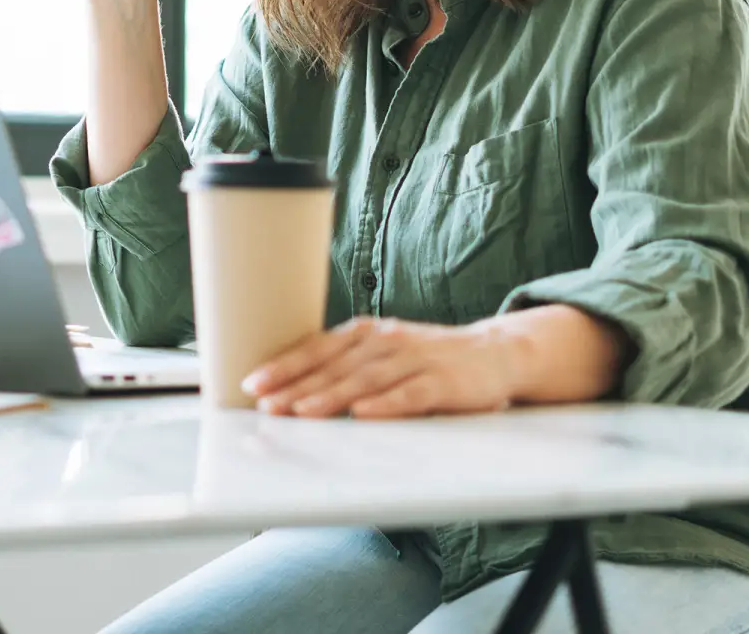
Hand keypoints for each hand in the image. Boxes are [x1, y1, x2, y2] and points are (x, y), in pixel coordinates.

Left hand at [241, 317, 519, 419]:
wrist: (495, 352)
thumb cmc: (428, 358)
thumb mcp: (383, 353)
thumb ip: (347, 365)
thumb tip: (293, 389)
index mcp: (365, 333)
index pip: (317, 348)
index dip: (285, 365)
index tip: (253, 383)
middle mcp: (385, 340)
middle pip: (335, 365)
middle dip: (297, 385)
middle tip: (266, 403)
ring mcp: (415, 359)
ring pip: (366, 379)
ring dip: (331, 395)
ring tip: (301, 412)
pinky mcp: (443, 382)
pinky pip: (410, 394)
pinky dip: (386, 404)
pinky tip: (363, 415)